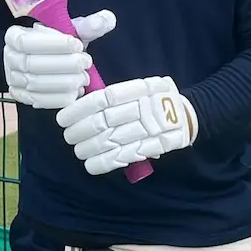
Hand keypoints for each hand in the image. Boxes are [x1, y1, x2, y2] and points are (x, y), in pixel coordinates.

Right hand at [3, 9, 115, 108]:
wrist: (36, 60)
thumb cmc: (55, 43)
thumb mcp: (68, 30)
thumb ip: (87, 25)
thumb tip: (108, 19)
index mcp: (14, 36)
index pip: (27, 41)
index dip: (54, 44)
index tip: (77, 44)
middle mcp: (9, 58)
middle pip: (33, 64)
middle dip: (64, 64)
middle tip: (86, 62)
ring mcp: (13, 80)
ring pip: (36, 84)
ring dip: (64, 82)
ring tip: (84, 77)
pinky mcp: (21, 97)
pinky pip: (39, 101)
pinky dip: (60, 98)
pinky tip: (76, 92)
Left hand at [56, 76, 197, 175]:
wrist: (186, 115)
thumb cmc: (156, 98)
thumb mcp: (141, 86)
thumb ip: (117, 95)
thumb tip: (83, 102)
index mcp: (138, 89)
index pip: (102, 99)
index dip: (79, 109)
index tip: (63, 118)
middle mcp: (142, 108)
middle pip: (103, 121)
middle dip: (80, 130)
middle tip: (68, 135)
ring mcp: (148, 129)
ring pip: (111, 140)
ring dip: (89, 147)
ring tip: (77, 150)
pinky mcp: (152, 147)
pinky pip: (124, 156)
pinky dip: (104, 162)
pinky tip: (90, 164)